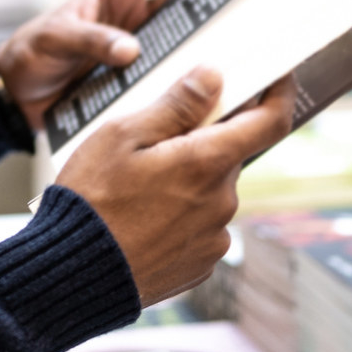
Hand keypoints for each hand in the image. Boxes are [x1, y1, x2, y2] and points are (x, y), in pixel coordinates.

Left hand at [0, 0, 232, 131]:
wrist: (15, 96)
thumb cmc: (30, 52)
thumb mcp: (55, 38)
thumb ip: (90, 39)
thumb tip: (131, 50)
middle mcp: (137, 21)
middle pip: (187, 7)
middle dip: (221, 4)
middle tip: (260, 3)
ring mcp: (142, 53)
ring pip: (185, 48)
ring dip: (209, 52)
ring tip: (248, 56)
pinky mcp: (139, 85)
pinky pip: (170, 84)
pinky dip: (190, 89)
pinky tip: (215, 98)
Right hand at [56, 67, 296, 304]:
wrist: (72, 274)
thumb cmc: (92, 199)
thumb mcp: (122, 135)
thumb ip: (175, 105)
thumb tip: (214, 77)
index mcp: (206, 163)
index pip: (270, 122)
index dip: (279, 93)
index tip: (277, 77)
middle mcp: (222, 202)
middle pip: (228, 155)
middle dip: (201, 142)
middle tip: (154, 142)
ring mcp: (214, 238)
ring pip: (211, 191)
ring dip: (187, 181)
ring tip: (136, 189)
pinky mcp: (201, 265)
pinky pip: (200, 226)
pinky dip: (179, 215)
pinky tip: (142, 219)